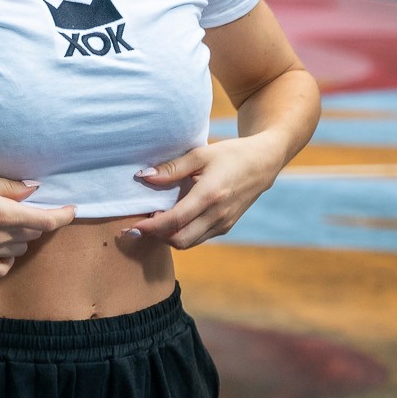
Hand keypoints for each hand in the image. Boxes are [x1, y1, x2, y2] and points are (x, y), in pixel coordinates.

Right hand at [0, 171, 77, 278]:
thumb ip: (9, 186)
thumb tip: (33, 189)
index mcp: (4, 214)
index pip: (47, 221)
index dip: (64, 216)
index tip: (72, 209)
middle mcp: (0, 236)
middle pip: (34, 233)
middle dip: (36, 220)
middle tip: (25, 206)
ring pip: (20, 249)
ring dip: (21, 237)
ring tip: (7, 223)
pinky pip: (2, 267)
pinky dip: (7, 258)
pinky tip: (0, 247)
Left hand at [121, 136, 282, 248]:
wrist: (264, 163)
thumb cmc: (230, 154)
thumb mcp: (200, 155)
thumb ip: (171, 168)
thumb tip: (143, 176)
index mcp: (210, 195)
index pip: (175, 220)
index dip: (151, 227)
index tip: (133, 225)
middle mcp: (218, 214)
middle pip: (180, 240)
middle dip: (156, 237)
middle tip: (139, 226)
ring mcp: (224, 223)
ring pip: (189, 243)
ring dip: (168, 237)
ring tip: (152, 223)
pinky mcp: (226, 227)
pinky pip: (199, 238)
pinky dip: (181, 234)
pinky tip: (171, 221)